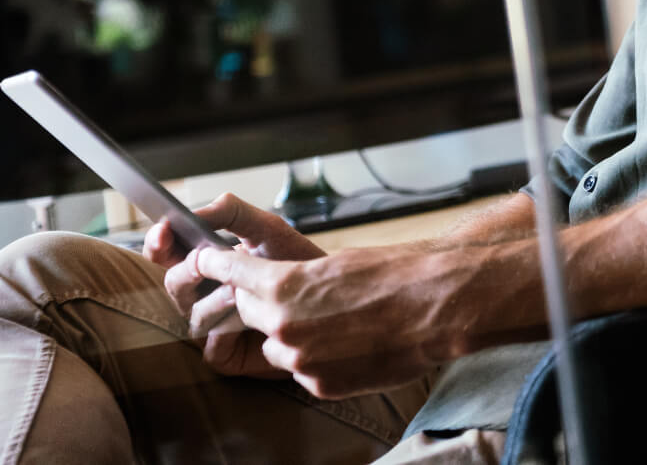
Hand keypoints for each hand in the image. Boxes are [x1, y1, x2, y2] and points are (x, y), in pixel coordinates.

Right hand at [144, 193, 325, 377]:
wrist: (327, 297)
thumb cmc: (296, 262)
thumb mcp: (266, 228)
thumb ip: (231, 213)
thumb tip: (193, 213)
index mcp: (205, 265)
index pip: (166, 254)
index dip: (158, 243)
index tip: (165, 230)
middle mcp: (202, 296)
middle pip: (173, 283)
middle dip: (188, 269)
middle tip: (205, 259)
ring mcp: (211, 326)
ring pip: (193, 313)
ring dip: (216, 297)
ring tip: (242, 287)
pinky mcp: (226, 356)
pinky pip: (211, 346)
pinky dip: (228, 330)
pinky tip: (249, 318)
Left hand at [192, 243, 498, 398]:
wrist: (441, 305)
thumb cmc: (399, 273)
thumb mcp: (338, 261)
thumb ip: (298, 277)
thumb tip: (279, 287)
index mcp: (284, 285)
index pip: (229, 273)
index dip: (216, 266)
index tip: (205, 263)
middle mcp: (283, 325)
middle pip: (248, 313)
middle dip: (264, 303)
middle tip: (296, 296)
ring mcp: (301, 360)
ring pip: (277, 346)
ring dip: (296, 335)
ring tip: (341, 323)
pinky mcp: (321, 385)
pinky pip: (305, 370)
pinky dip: (322, 358)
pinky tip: (354, 343)